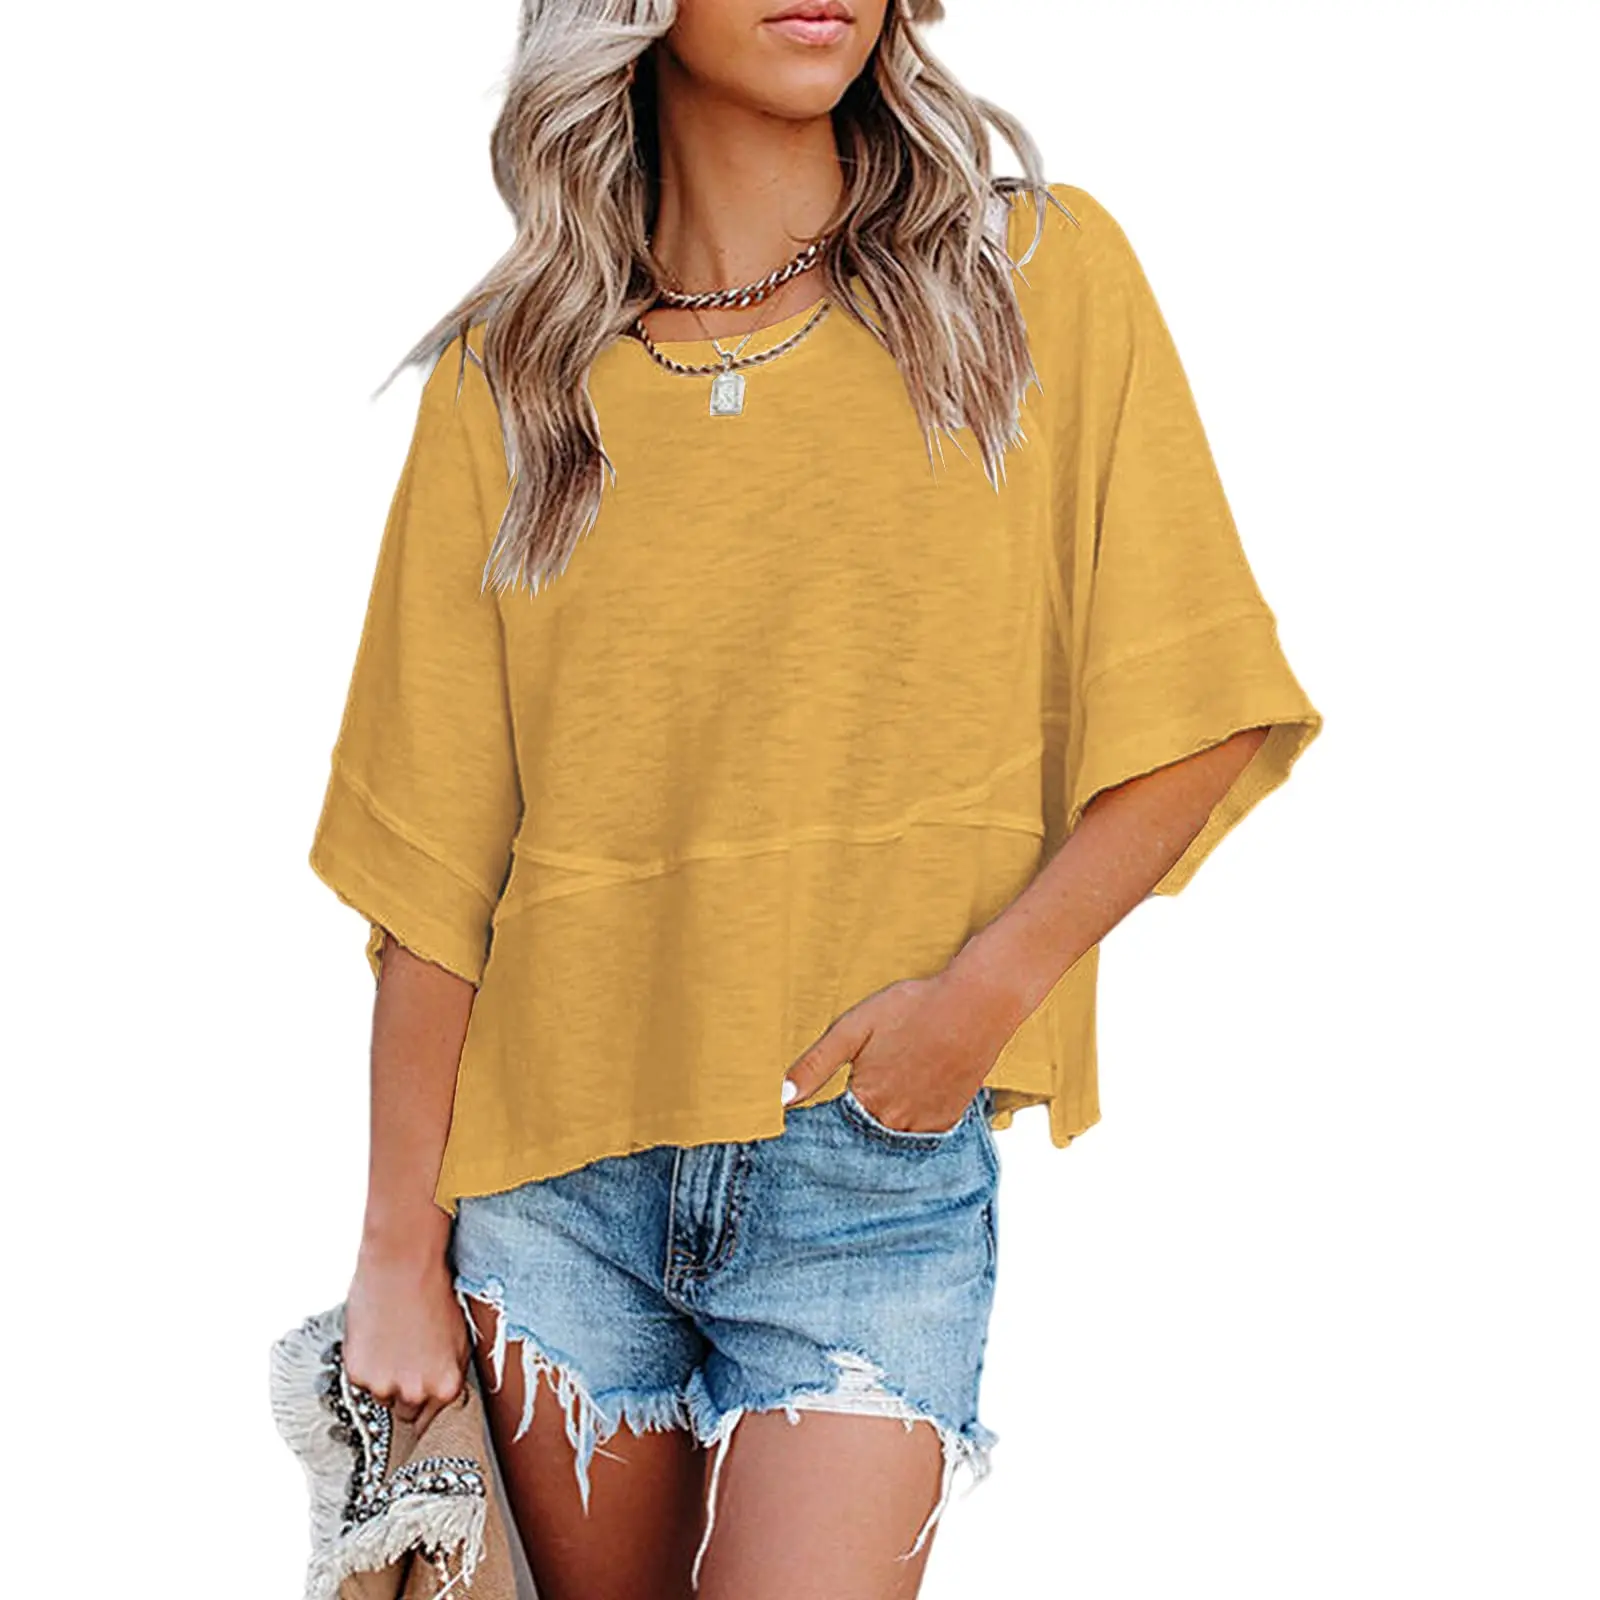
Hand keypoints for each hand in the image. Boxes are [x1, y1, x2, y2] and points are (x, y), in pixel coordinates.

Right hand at [343, 1230, 470, 1436]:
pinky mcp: (358, 1374)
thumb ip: (451, 1374)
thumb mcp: (459, 1338)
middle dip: (408, 1392)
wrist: (402, 1266)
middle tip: (408, 1359)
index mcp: (445, 1387)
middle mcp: (415, 1393)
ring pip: (383, 1396)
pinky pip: (363, 1381)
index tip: (425, 1395)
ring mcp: (384, 1386)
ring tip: (393, 1342)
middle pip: (408, 1412)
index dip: (430, 1403)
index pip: (437, 1420)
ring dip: (386, 1378)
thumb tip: (445, 1395)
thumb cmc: (435, 1294)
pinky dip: (367, 1365)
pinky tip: (377, 1338)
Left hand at [781, 966, 1008, 1133]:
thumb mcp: (854, 1027)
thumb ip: (816, 1065)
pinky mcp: (947, 1121)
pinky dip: (905, 1132)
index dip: (817, 1134)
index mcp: (866, 1101)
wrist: (977, 1005)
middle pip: (860, 1143)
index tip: (805, 1137)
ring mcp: (924, 1125)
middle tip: (844, 1124)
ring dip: (876, 1137)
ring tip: (873, 1115)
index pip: (830, 1135)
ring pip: (889, 1144)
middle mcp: (895, 1123)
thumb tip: (781, 1098)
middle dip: (846, 1140)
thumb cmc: (913, 1008)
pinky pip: (917, 1140)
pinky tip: (901, 1111)